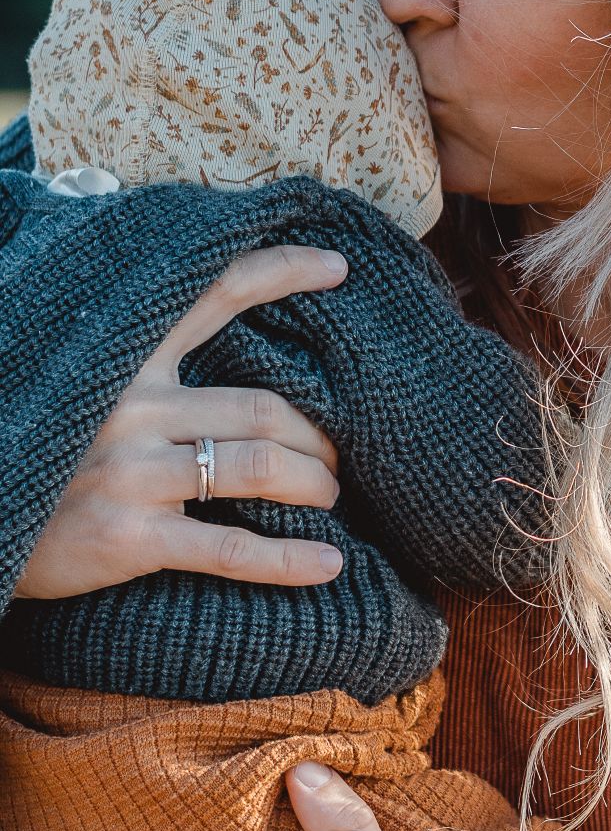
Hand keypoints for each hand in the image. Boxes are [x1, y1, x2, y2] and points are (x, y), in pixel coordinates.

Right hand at [15, 245, 348, 599]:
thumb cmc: (52, 456)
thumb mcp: (91, 390)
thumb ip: (152, 370)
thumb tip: (237, 373)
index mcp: (128, 361)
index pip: (215, 295)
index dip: (281, 271)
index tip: (337, 264)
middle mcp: (133, 407)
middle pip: (263, 407)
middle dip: (318, 435)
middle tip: (338, 457)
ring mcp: (132, 472)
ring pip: (260, 467)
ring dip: (314, 484)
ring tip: (331, 496)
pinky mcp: (130, 537)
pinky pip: (228, 547)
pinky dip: (288, 559)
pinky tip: (329, 565)